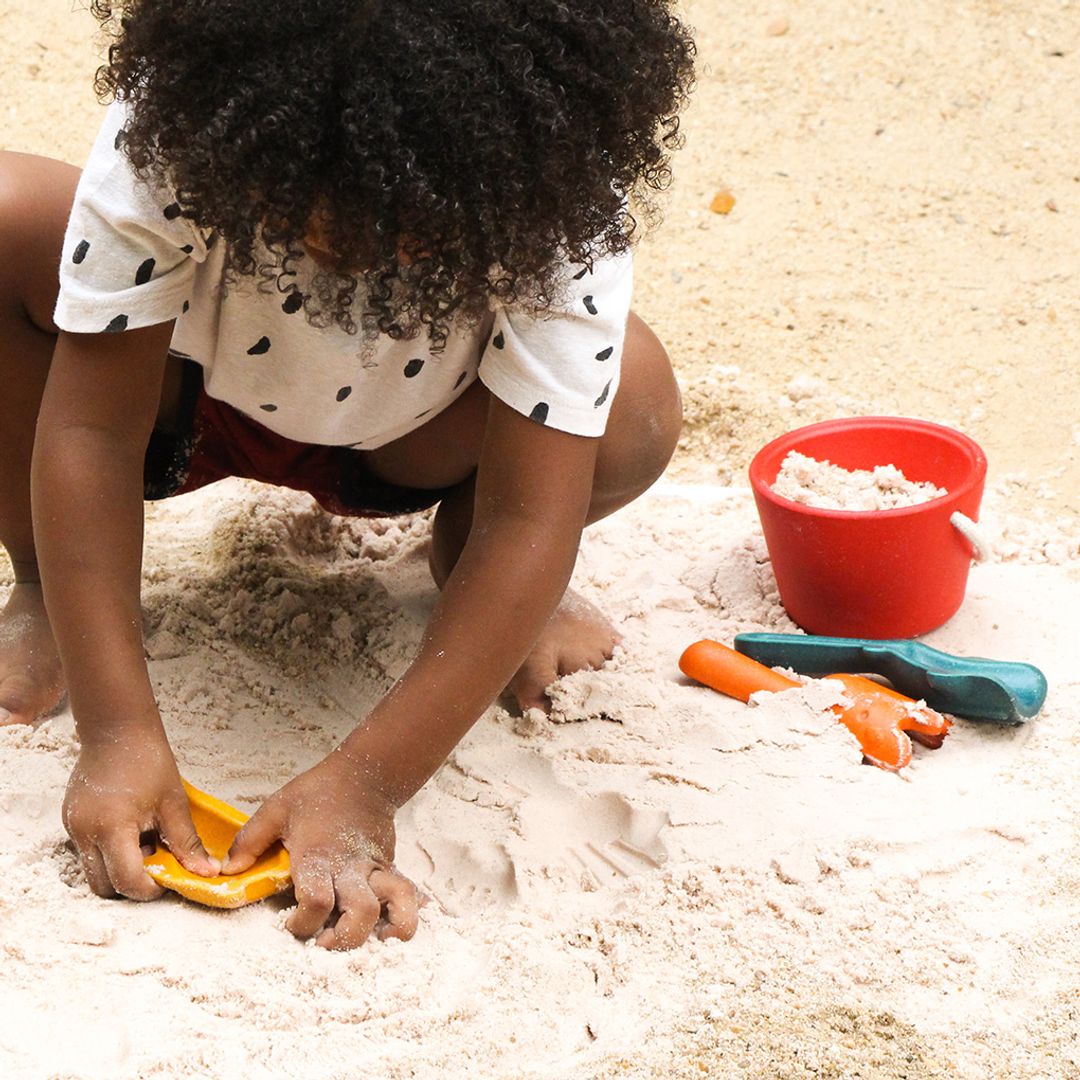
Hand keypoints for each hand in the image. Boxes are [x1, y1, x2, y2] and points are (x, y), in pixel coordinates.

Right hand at [63, 731, 219, 899]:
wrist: (118, 729)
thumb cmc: (150, 761)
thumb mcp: (173, 804)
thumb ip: (187, 843)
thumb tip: (206, 872)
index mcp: (112, 827)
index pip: (126, 881)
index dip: (149, 889)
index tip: (168, 879)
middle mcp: (85, 832)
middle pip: (103, 886)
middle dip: (131, 883)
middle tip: (157, 861)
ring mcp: (72, 827)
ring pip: (92, 871)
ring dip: (118, 868)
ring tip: (144, 839)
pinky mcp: (70, 821)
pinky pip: (87, 851)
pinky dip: (108, 852)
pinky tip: (130, 828)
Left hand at [222, 751, 419, 950]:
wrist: (364, 773)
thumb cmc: (318, 792)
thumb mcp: (276, 809)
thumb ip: (249, 841)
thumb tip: (227, 871)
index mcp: (319, 857)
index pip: (315, 903)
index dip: (302, 924)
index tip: (291, 924)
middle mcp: (351, 868)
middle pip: (359, 916)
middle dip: (343, 940)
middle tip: (324, 942)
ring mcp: (376, 868)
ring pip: (397, 906)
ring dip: (390, 930)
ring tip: (373, 939)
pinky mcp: (390, 866)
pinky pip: (409, 893)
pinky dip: (408, 913)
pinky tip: (397, 926)